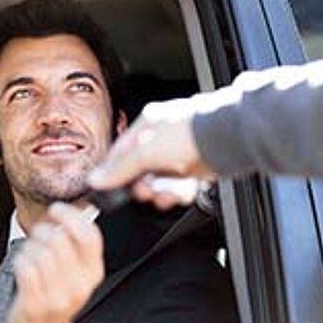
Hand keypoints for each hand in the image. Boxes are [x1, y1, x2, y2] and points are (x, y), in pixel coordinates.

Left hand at [8, 202, 103, 322]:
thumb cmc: (56, 294)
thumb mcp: (76, 271)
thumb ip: (77, 242)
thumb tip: (75, 208)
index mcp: (94, 273)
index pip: (89, 235)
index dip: (71, 216)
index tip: (57, 209)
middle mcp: (79, 286)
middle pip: (60, 239)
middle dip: (44, 231)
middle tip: (39, 236)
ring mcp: (58, 298)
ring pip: (40, 251)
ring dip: (30, 247)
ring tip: (31, 255)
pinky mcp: (36, 305)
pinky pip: (25, 266)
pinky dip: (20, 260)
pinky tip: (23, 266)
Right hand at [89, 99, 215, 208]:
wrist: (226, 140)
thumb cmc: (188, 133)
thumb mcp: (145, 152)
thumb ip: (120, 168)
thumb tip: (96, 179)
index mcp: (146, 124)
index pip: (119, 151)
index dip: (113, 171)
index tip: (108, 189)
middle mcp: (162, 136)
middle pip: (140, 168)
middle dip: (141, 186)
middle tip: (144, 194)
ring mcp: (179, 151)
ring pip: (160, 179)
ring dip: (160, 193)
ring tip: (164, 197)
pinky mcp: (195, 166)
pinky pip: (179, 185)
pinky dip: (178, 193)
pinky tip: (180, 194)